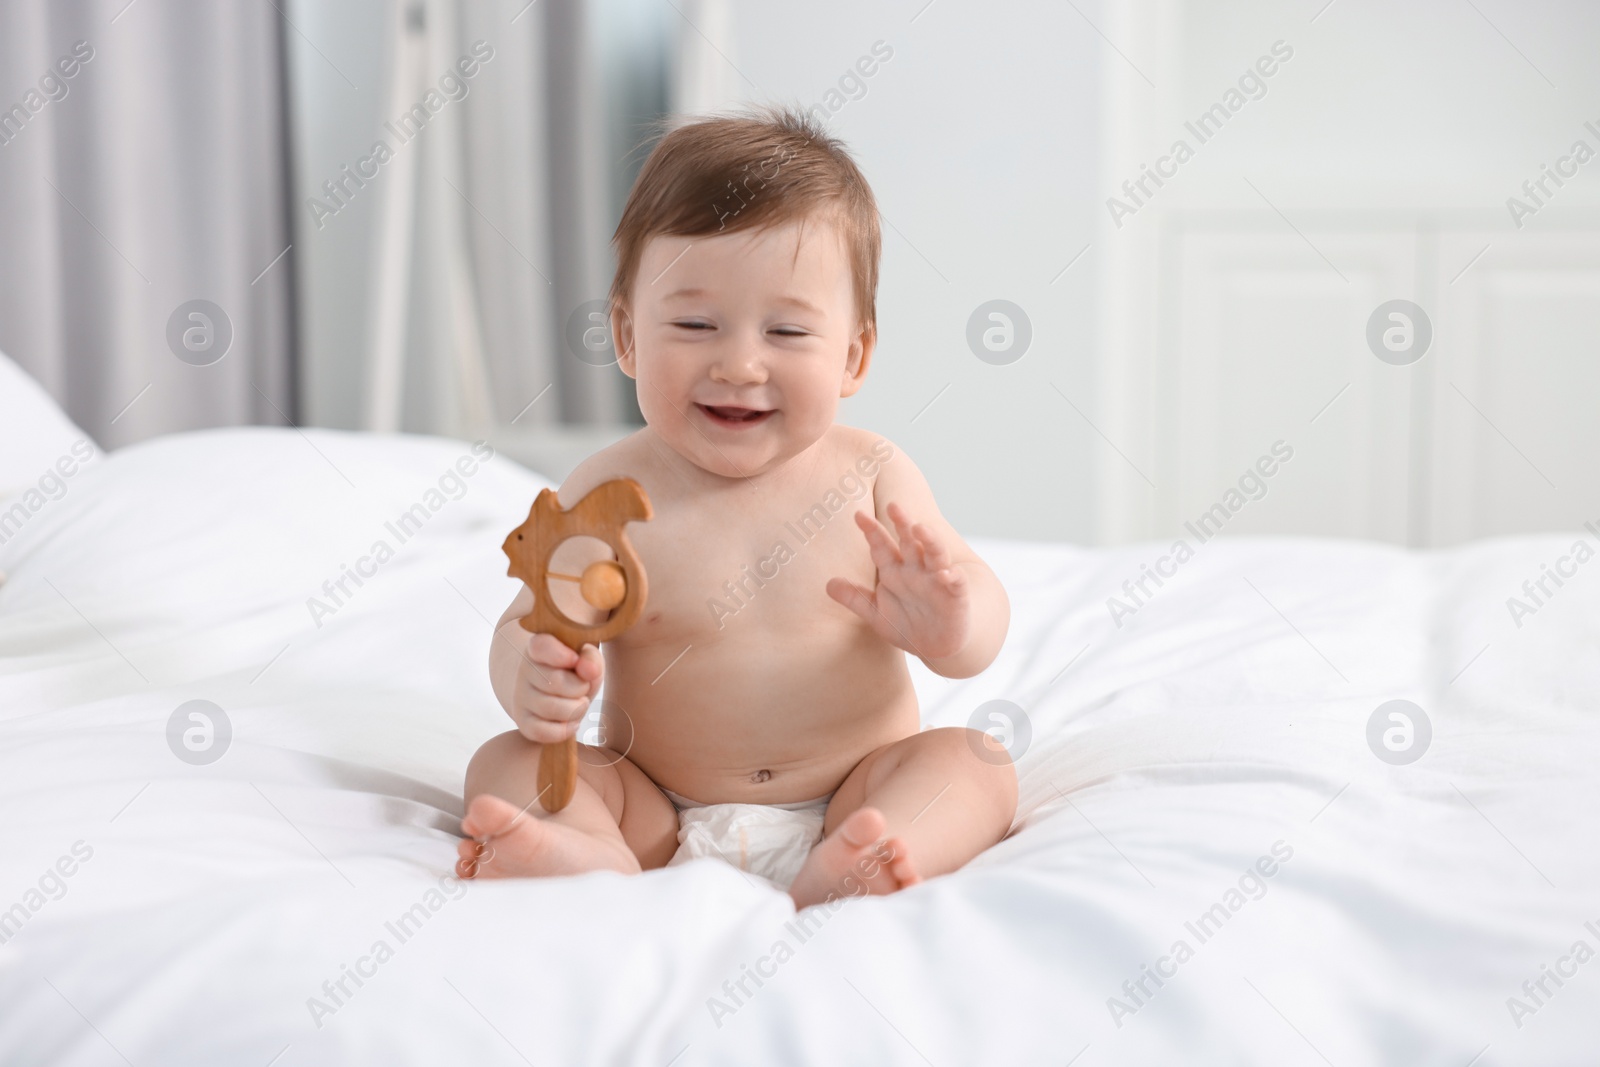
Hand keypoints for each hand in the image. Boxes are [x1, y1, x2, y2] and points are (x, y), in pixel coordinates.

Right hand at [505, 630, 602, 743]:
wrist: (557, 694)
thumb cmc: (575, 672)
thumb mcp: (588, 659)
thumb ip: (591, 659)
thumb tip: (589, 670)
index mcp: (538, 648)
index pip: (541, 646)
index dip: (562, 654)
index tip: (575, 659)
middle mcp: (524, 671)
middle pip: (555, 681)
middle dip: (580, 687)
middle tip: (583, 687)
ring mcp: (521, 698)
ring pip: (551, 708)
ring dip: (576, 709)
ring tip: (579, 703)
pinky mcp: (523, 723)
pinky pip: (543, 732)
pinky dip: (565, 730)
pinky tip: (572, 721)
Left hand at [826, 501, 969, 660]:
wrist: (936, 648)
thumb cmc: (908, 625)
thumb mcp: (876, 615)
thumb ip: (855, 598)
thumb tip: (828, 584)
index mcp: (895, 572)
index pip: (881, 547)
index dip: (871, 531)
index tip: (858, 515)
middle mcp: (916, 571)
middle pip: (909, 542)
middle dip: (902, 524)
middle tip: (893, 506)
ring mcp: (937, 581)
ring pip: (935, 554)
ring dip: (929, 541)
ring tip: (920, 528)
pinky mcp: (955, 596)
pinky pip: (956, 583)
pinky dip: (953, 577)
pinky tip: (948, 573)